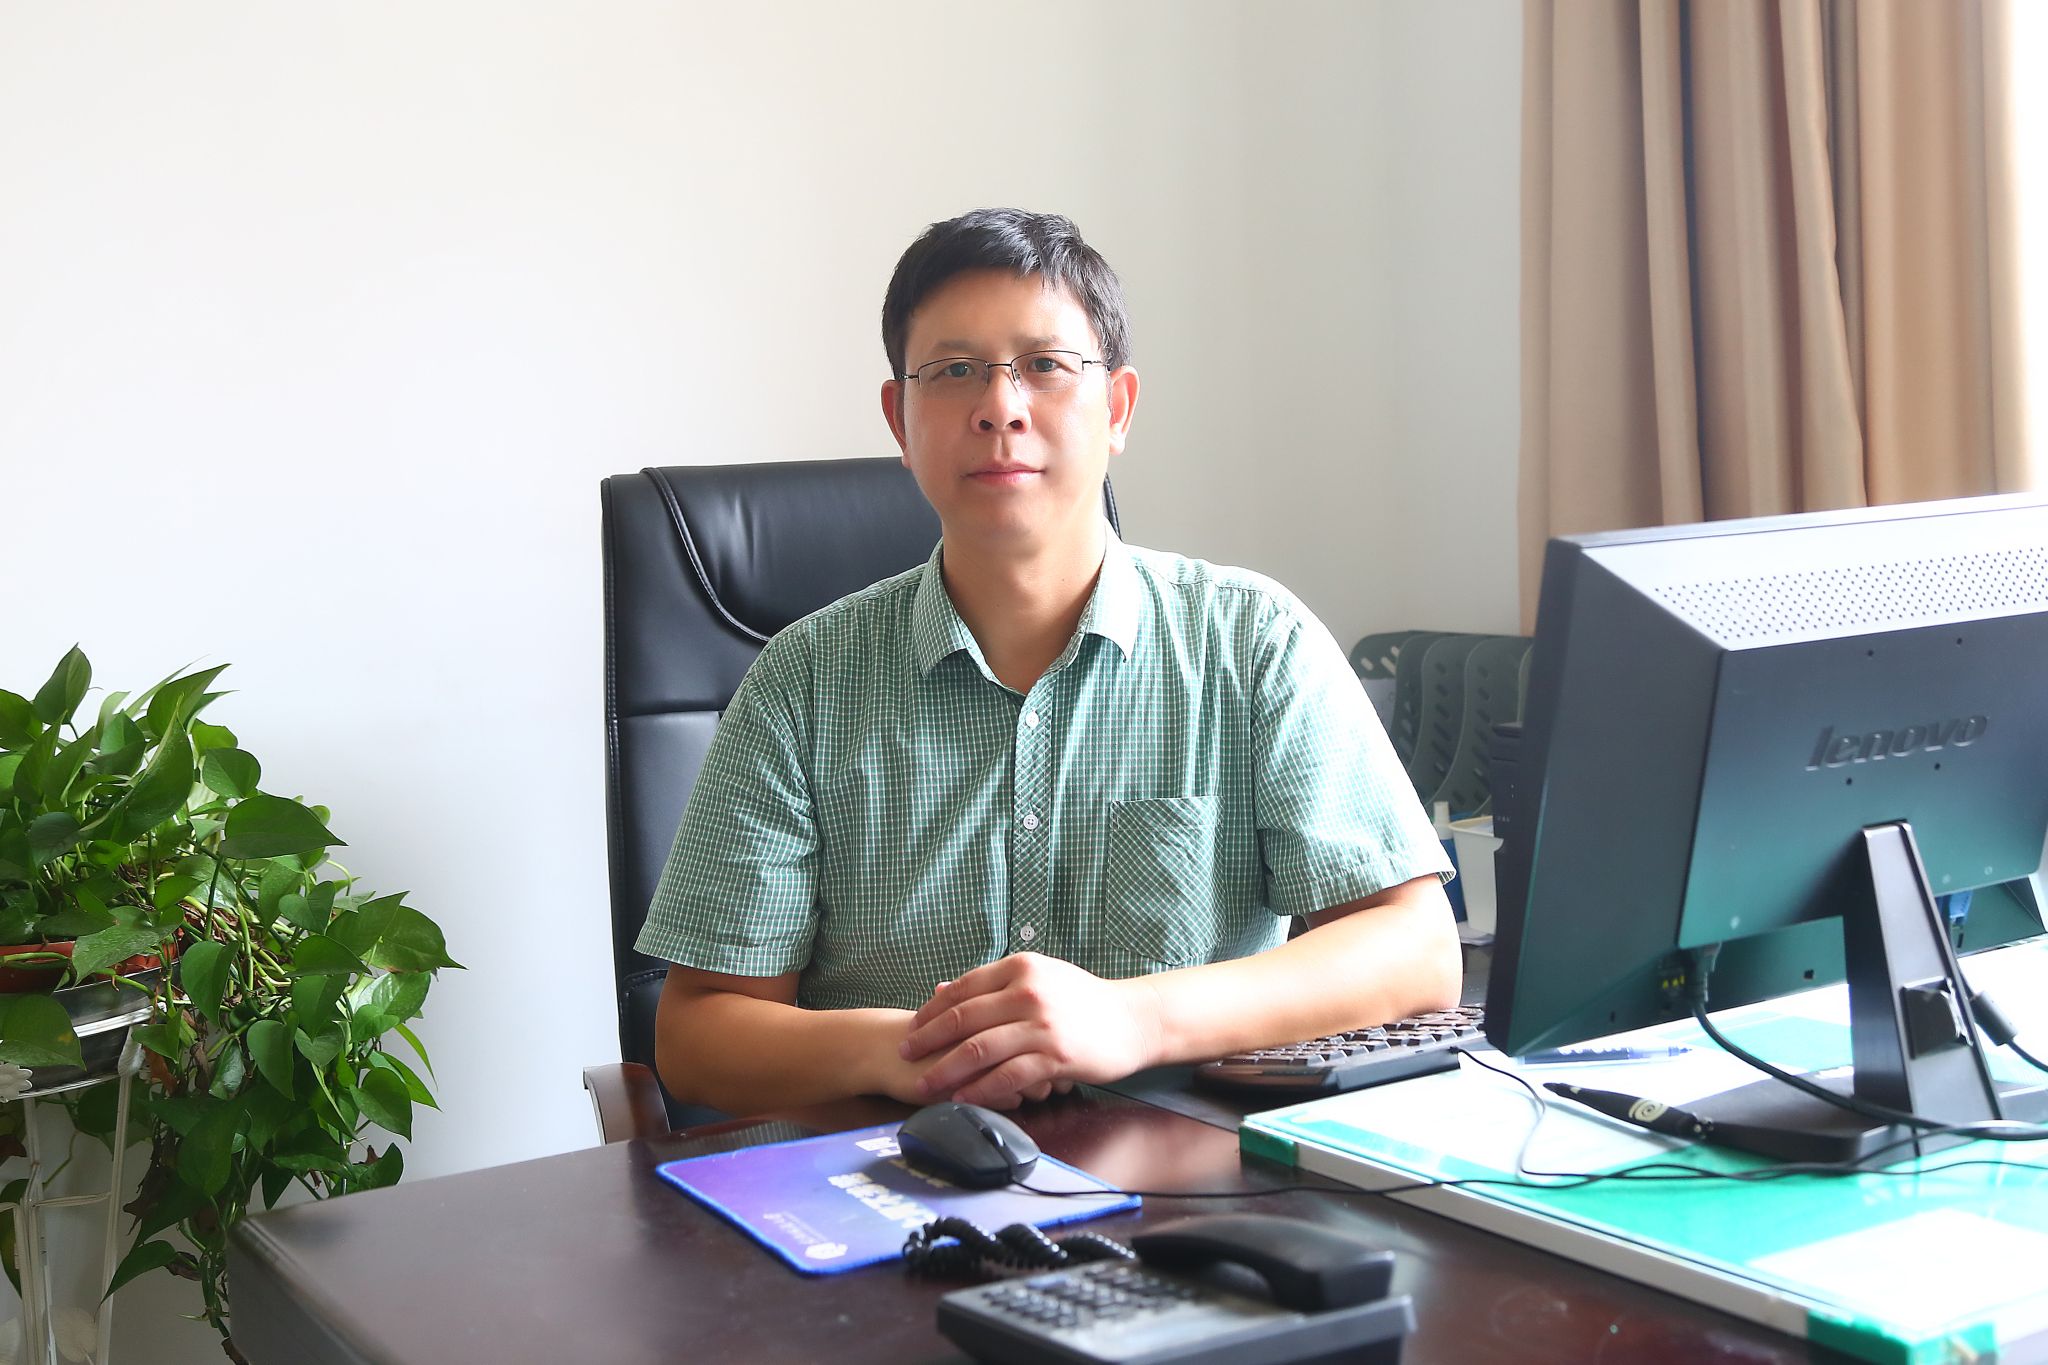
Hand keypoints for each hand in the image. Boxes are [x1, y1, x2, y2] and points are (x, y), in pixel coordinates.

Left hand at [898, 953, 1160, 1108]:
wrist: (1134, 1020)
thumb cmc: (1083, 1000)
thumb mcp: (1040, 977)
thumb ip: (993, 984)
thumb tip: (940, 990)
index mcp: (1021, 968)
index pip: (962, 989)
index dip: (931, 1011)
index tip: (911, 1029)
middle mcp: (1029, 992)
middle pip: (964, 1019)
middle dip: (928, 1041)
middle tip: (904, 1056)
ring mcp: (1042, 1025)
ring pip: (980, 1049)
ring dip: (946, 1070)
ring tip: (925, 1084)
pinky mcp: (1055, 1056)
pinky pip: (1007, 1076)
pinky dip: (980, 1088)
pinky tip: (963, 1097)